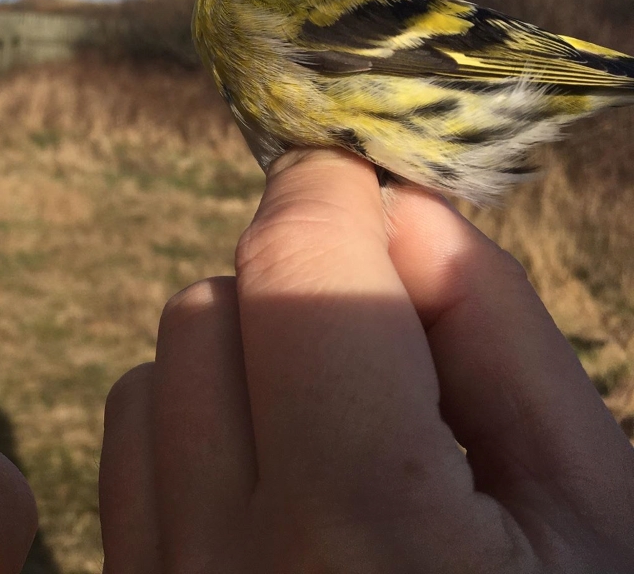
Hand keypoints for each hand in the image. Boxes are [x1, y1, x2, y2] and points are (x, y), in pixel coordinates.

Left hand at [100, 149, 633, 572]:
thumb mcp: (598, 515)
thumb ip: (501, 345)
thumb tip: (406, 211)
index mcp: (370, 536)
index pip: (297, 276)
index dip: (330, 197)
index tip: (360, 178)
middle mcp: (232, 571)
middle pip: (209, 310)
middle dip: (293, 283)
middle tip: (385, 337)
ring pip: (152, 375)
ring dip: (236, 356)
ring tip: (340, 427)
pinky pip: (125, 459)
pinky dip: (187, 426)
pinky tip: (276, 480)